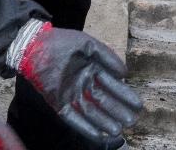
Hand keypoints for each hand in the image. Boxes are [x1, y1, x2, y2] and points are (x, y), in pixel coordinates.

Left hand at [18, 24, 141, 143]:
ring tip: (120, 130)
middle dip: (119, 111)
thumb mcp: (89, 45)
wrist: (37, 46)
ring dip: (105, 121)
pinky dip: (86, 127)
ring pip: (92, 112)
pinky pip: (75, 119)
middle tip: (133, 121)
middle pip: (105, 101)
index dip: (125, 95)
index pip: (113, 85)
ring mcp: (72, 95)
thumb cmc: (64, 42)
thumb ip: (108, 56)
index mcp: (93, 70)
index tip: (138, 104)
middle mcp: (85, 85)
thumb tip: (125, 73)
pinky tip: (98, 134)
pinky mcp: (59, 104)